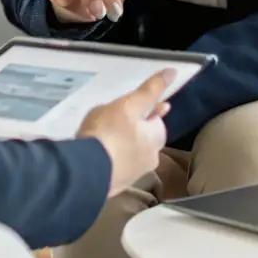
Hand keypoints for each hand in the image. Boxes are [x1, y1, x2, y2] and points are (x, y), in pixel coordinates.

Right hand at [78, 70, 173, 195]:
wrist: (85, 172)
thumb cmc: (109, 133)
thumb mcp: (130, 104)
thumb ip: (150, 90)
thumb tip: (173, 72)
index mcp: (156, 138)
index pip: (157, 119)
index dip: (147, 110)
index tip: (134, 105)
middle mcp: (150, 159)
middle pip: (143, 137)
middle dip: (132, 129)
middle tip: (112, 119)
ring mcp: (132, 174)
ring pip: (129, 152)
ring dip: (120, 144)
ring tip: (99, 135)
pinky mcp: (115, 185)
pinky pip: (115, 165)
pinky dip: (109, 158)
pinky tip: (94, 151)